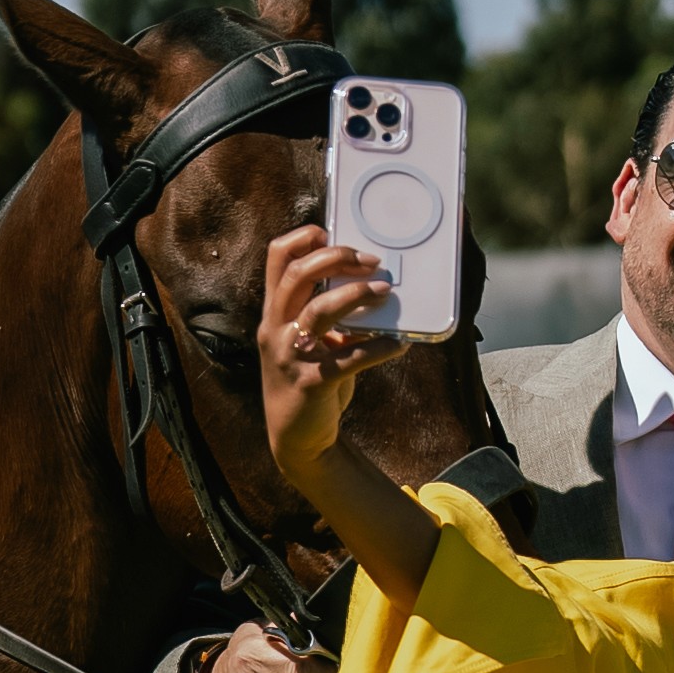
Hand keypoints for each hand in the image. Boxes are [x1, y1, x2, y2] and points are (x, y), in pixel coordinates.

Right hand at [259, 223, 398, 493]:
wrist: (296, 438)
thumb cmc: (310, 380)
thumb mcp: (312, 343)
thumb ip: (329, 317)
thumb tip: (372, 287)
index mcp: (274, 313)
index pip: (277, 259)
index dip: (302, 239)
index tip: (330, 233)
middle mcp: (275, 329)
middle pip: (297, 275)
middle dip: (335, 258)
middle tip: (369, 260)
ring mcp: (290, 356)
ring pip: (319, 310)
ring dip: (356, 295)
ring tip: (385, 290)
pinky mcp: (311, 384)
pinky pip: (349, 359)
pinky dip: (379, 348)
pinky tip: (399, 344)